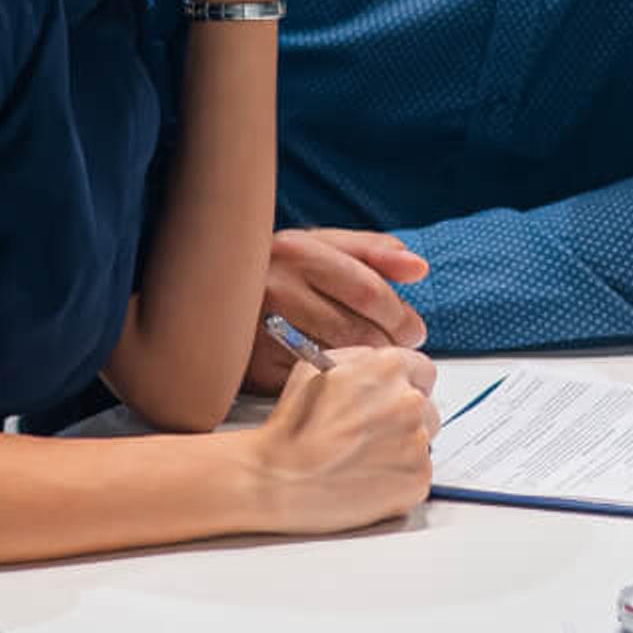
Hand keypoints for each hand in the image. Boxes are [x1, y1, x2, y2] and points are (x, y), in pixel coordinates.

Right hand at [240, 227, 429, 389]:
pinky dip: (338, 386)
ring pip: (339, 360)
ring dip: (368, 370)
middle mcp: (276, 287)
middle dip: (390, 346)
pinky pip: (313, 382)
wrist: (214, 298)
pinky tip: (344, 380)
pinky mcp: (255, 367)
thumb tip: (418, 268)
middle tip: (400, 353)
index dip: (400, 316)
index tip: (414, 330)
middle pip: (357, 329)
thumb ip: (372, 251)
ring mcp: (262, 329)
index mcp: (296, 251)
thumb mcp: (321, 246)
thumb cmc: (278, 270)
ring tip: (375, 366)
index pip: (369, 291)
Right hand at [247, 345, 440, 532]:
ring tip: (361, 458)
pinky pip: (417, 474)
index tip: (392, 399)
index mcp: (389, 368)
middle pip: (426, 408)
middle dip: (403, 419)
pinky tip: (365, 477)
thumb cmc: (293, 427)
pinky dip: (397, 478)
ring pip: (422, 442)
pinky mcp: (418, 479)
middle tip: (370, 435)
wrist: (281, 478)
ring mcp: (417, 442)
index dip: (404, 386)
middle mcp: (410, 401)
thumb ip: (358, 359)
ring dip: (400, 448)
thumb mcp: (314, 367)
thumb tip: (376, 364)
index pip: (423, 371)